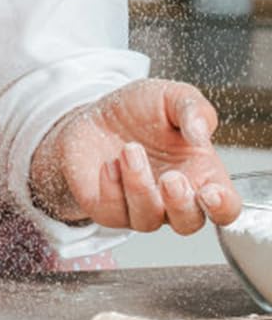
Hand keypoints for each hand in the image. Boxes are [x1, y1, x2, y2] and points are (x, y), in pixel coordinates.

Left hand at [30, 78, 241, 233]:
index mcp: (200, 175)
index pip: (224, 207)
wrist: (95, 112)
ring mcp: (139, 206)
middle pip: (187, 223)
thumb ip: (194, 110)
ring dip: (139, 186)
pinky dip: (111, 189)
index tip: (210, 193)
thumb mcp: (172, 97)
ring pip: (147, 220)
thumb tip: (201, 134)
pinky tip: (109, 164)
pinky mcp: (107, 206)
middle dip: (180, 204)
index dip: (223, 207)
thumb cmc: (139, 110)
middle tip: (171, 178)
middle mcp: (172, 198)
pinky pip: (113, 213)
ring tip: (130, 150)